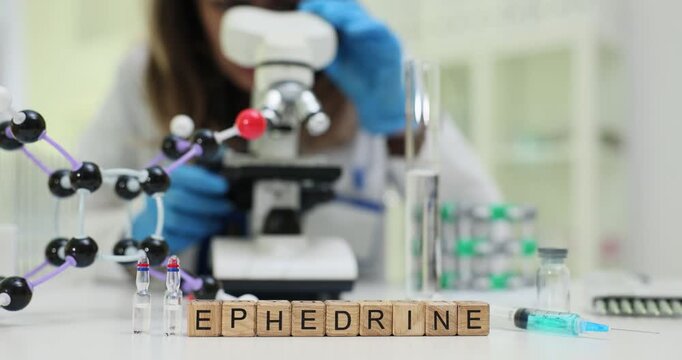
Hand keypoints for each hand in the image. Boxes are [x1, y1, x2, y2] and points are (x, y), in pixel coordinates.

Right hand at [132, 165, 230, 252]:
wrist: (154, 218)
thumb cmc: (180, 194)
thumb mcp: (193, 175)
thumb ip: (208, 161)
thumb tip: (222, 148)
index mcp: (167, 176)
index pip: (183, 176)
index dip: (204, 181)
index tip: (223, 186)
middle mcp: (158, 194)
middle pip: (181, 199)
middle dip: (209, 204)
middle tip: (228, 205)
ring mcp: (156, 215)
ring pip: (181, 220)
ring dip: (206, 220)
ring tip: (221, 217)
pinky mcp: (160, 234)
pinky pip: (180, 235)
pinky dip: (199, 232)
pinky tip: (211, 226)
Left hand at [300, 0, 405, 134]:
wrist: (376, 103)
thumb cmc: (356, 82)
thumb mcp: (333, 60)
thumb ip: (321, 46)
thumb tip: (302, 36)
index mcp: (353, 29)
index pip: (339, 9)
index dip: (323, 6)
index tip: (306, 7)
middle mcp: (367, 28)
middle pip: (350, 8)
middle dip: (332, 7)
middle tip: (316, 9)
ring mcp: (380, 35)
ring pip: (362, 16)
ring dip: (345, 15)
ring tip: (330, 14)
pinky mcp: (392, 44)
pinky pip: (379, 31)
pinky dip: (364, 28)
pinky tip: (351, 30)